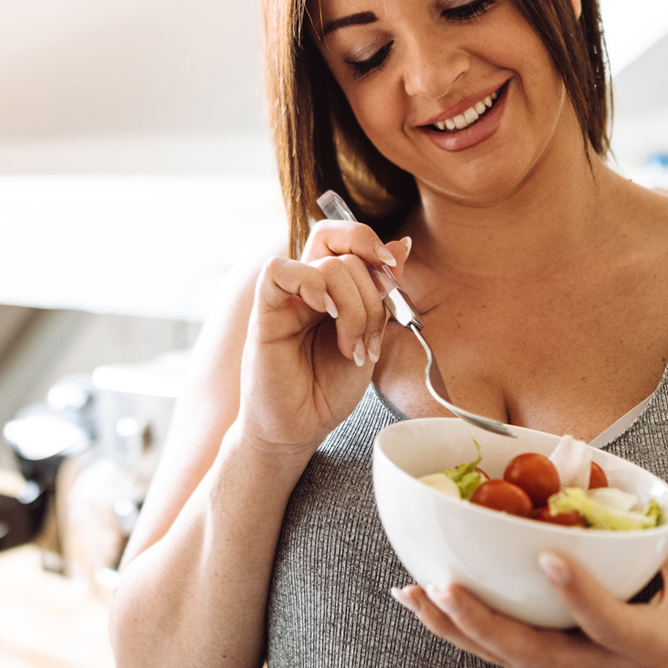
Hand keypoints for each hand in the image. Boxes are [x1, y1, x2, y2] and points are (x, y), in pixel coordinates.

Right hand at [237, 221, 411, 454]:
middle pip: (341, 247)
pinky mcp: (264, 313)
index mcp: (331, 288)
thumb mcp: (370, 337)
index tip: (392, 271)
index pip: (346, 239)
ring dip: (354, 309)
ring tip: (351, 348)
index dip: (372, 243)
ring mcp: (286, 298)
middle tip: (373, 330)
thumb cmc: (327, 389)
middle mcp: (307, 287)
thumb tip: (403, 245)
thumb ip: (381, 294)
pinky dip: (312, 285)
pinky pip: (279, 272)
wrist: (298, 428)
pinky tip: (326, 316)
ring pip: (328, 265)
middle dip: (372, 288)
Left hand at [391, 543, 667, 667]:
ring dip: (453, 627)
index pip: (608, 621)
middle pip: (532, 653)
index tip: (550, 557)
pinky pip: (507, 657)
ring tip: (409, 593)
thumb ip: (657, 548)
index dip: (579, 592)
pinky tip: (429, 604)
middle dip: (482, 620)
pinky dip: (467, 631)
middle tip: (443, 586)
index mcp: (647, 648)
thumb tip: (609, 490)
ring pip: (505, 659)